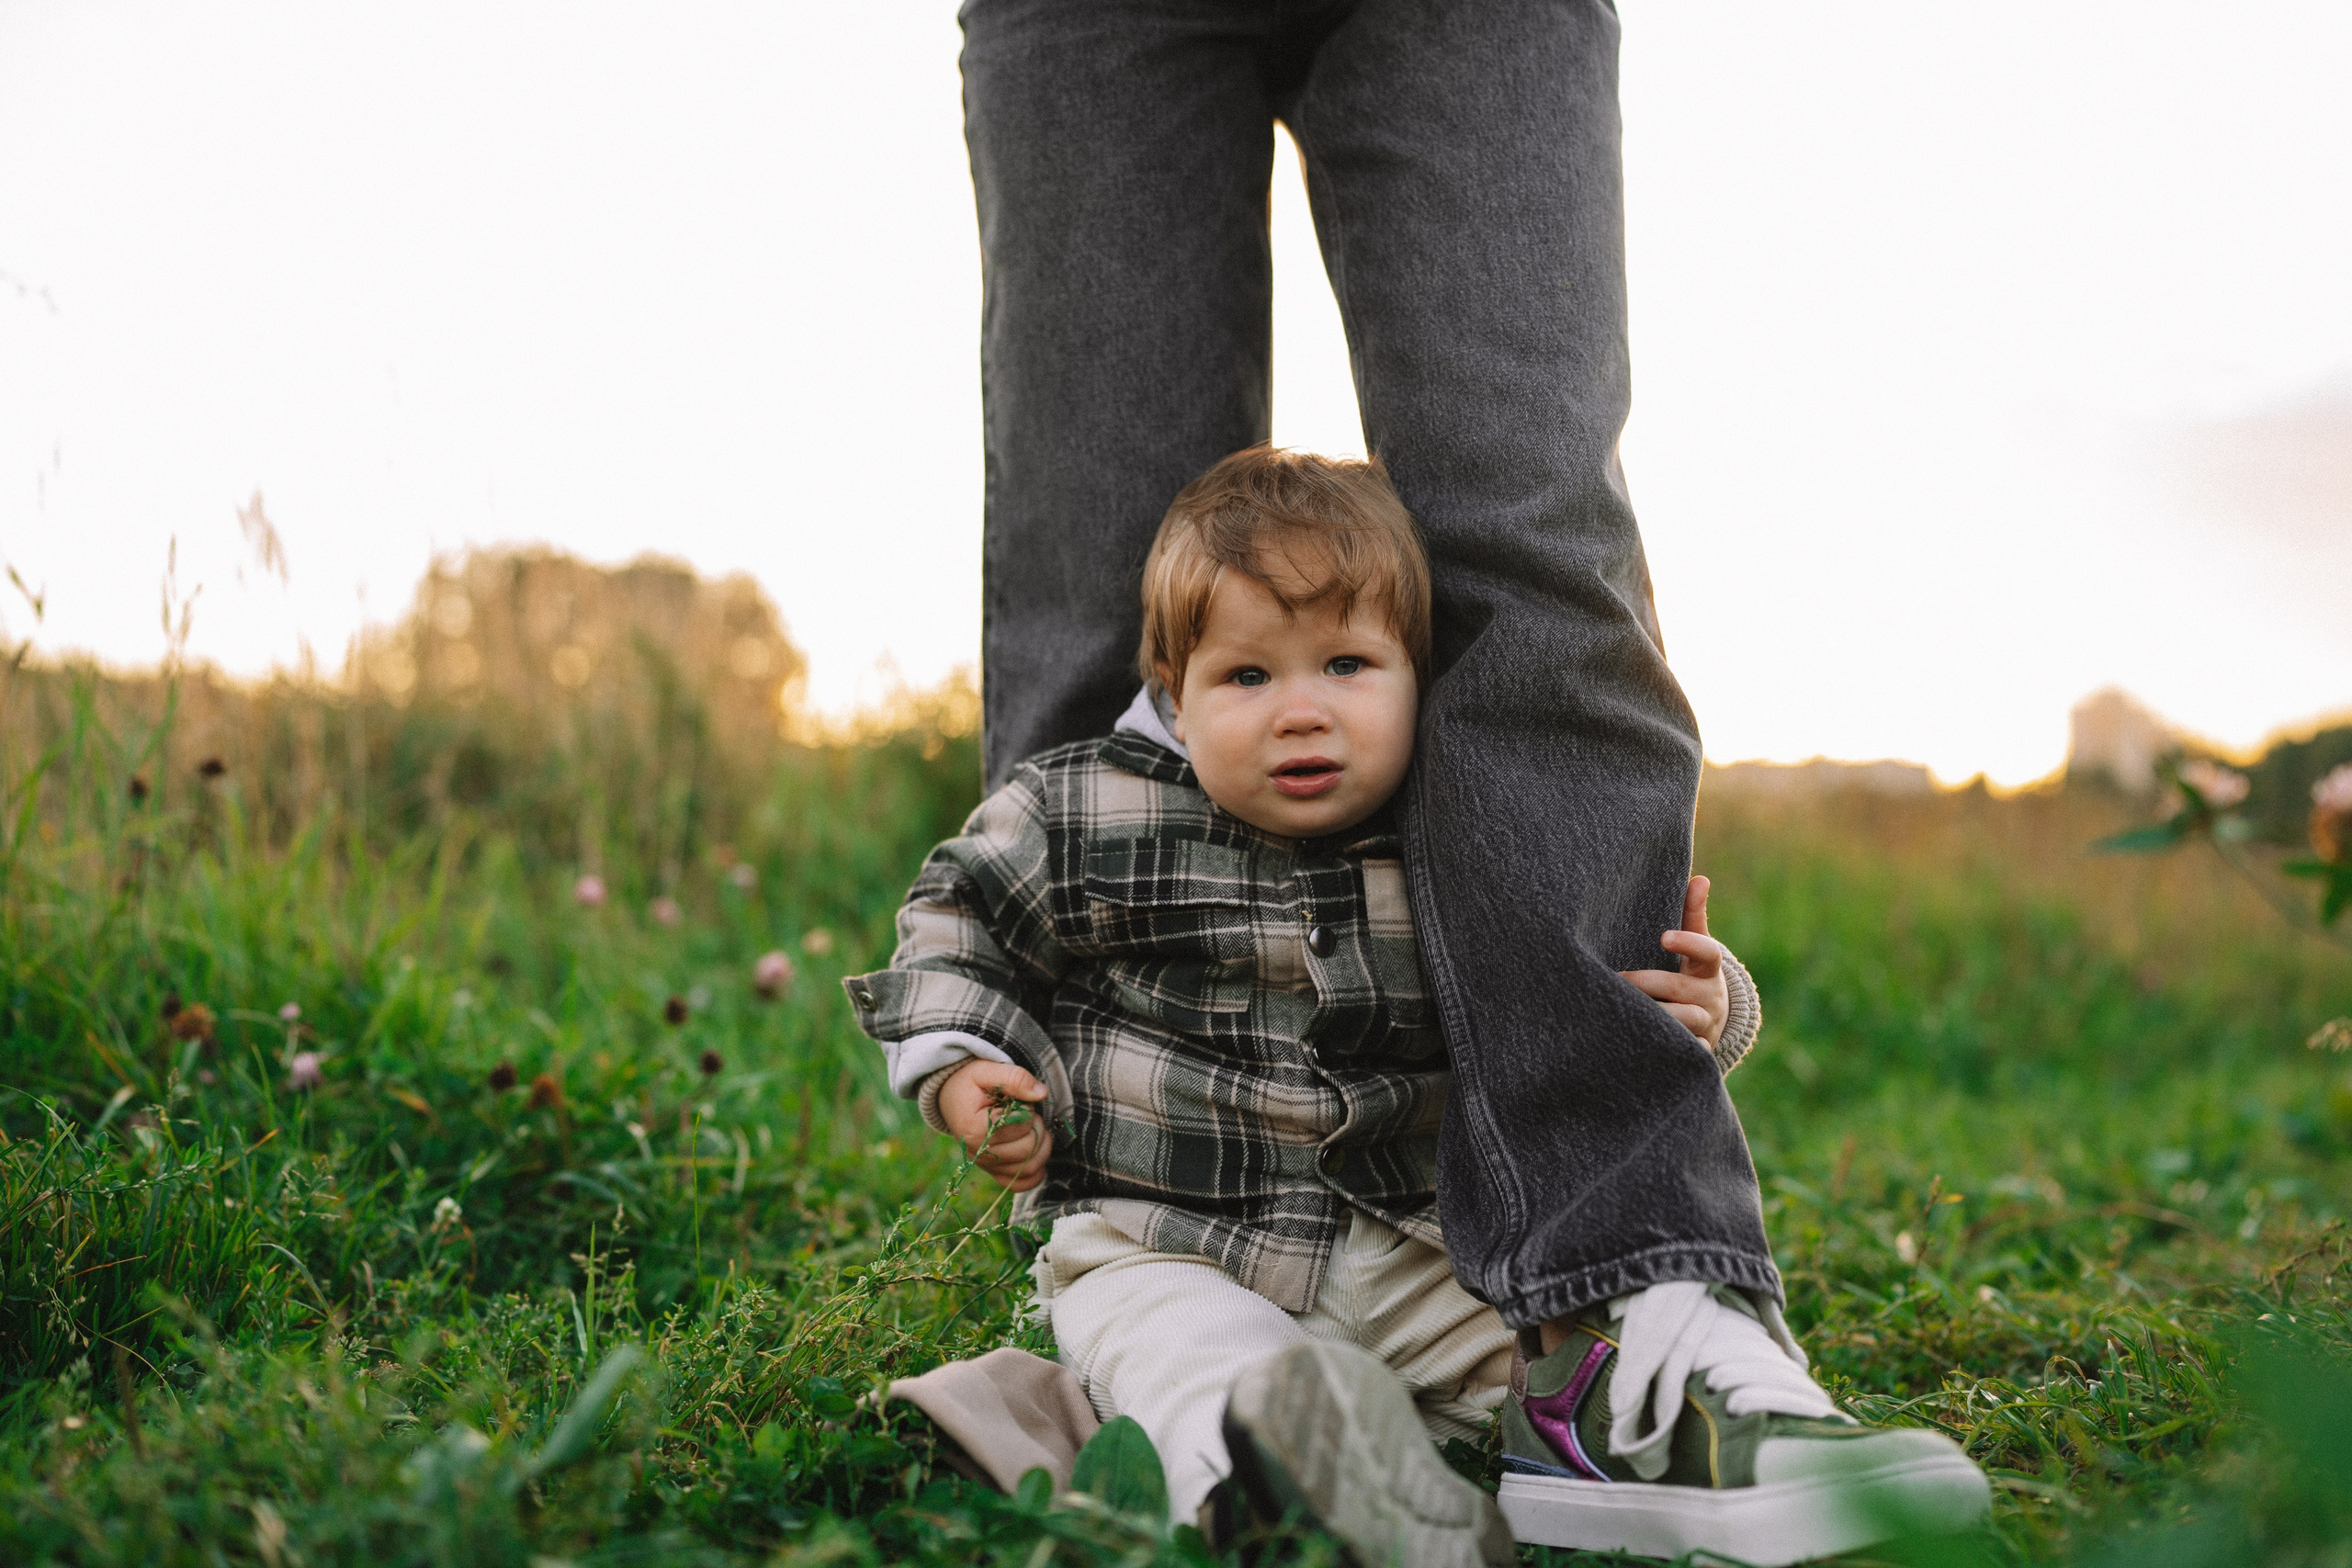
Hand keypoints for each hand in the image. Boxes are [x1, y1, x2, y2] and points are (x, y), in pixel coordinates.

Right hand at [937, 1058, 1053, 1191]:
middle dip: (1037, 1127)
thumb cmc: (969, 1083)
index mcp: (975, 1129)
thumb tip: (1041, 1094)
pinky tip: (1035, 1151)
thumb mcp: (986, 1070)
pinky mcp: (994, 1173)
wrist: (950, 1097)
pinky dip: (1036, 1170)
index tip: (1014, 1101)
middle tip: (1025, 1113)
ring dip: (1041, 1146)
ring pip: (1031, 1167)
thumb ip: (1014, 1078)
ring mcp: (987, 1166)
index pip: (1021, 1125)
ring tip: (1030, 1128)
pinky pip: (1023, 1183)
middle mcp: (979, 1154)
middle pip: (1028, 1149)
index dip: (1027, 1109)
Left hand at [1619, 876, 1728, 1048]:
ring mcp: (1704, 1027)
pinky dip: (1664, 1049)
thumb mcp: (1695, 949)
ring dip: (1652, 1015)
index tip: (1663, 936)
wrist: (1710, 1023)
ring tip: (1620, 1010)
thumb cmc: (1691, 975)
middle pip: (1679, 988)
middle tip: (1616, 979)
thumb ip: (1693, 915)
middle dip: (1647, 983)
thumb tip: (1699, 878)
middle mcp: (1709, 998)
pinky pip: (1681, 1053)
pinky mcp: (1695, 1052)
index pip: (1708, 952)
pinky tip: (1638, 1043)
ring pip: (1680, 1022)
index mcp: (1708, 970)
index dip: (1689, 943)